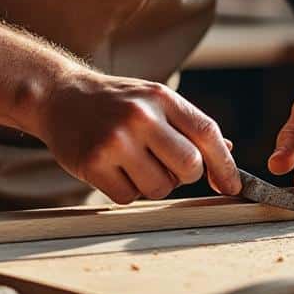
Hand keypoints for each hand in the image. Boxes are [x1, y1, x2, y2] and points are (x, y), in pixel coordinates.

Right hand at [28, 71, 239, 203]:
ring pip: (159, 188)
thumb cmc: (116, 102)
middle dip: (185, 175)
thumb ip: (189, 125)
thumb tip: (227, 152)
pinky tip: (114, 169)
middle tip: (166, 165)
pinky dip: (126, 191)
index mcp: (162, 97)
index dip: (225, 164)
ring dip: (153, 184)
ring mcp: (116, 140)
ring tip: (134, 162)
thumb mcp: (155, 100)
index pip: (207, 133)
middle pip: (189, 167)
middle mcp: (141, 116)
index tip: (234, 185)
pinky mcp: (92, 163)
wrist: (60, 96)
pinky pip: (129, 198)